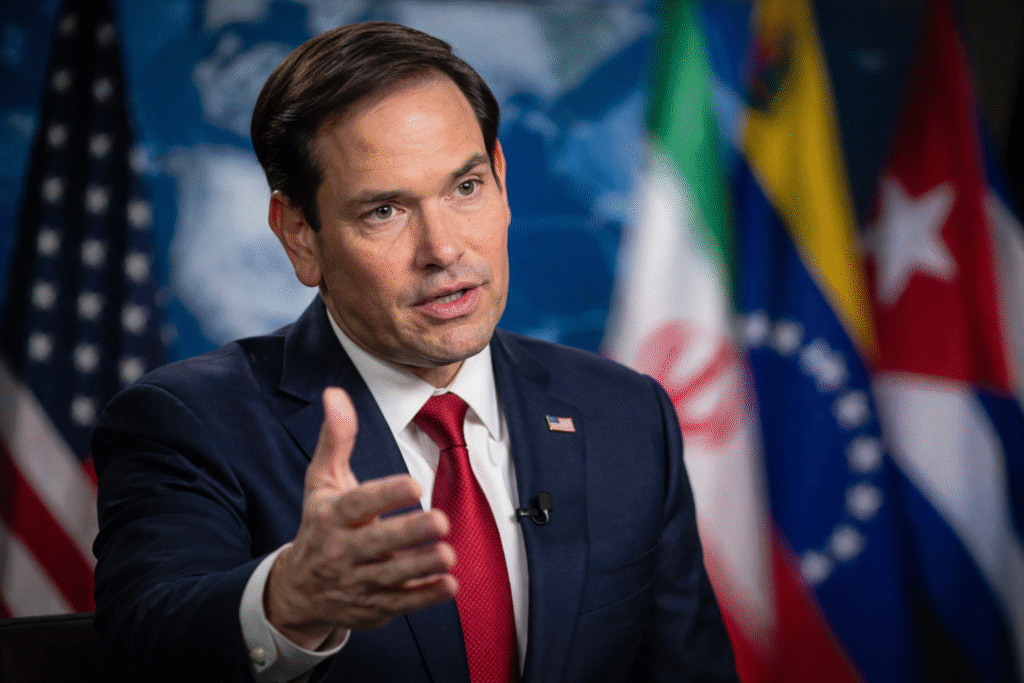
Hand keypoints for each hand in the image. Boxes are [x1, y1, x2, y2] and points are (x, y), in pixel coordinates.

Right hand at [264, 387, 456, 649]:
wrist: (298, 590)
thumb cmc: (319, 524)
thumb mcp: (322, 481)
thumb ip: (336, 439)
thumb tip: (335, 393)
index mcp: (330, 517)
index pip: (356, 505)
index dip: (384, 495)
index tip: (413, 485)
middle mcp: (341, 551)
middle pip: (376, 543)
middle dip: (408, 534)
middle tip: (441, 521)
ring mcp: (357, 582)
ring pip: (391, 576)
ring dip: (421, 566)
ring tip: (448, 554)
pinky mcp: (373, 607)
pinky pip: (400, 603)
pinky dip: (424, 597)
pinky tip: (449, 585)